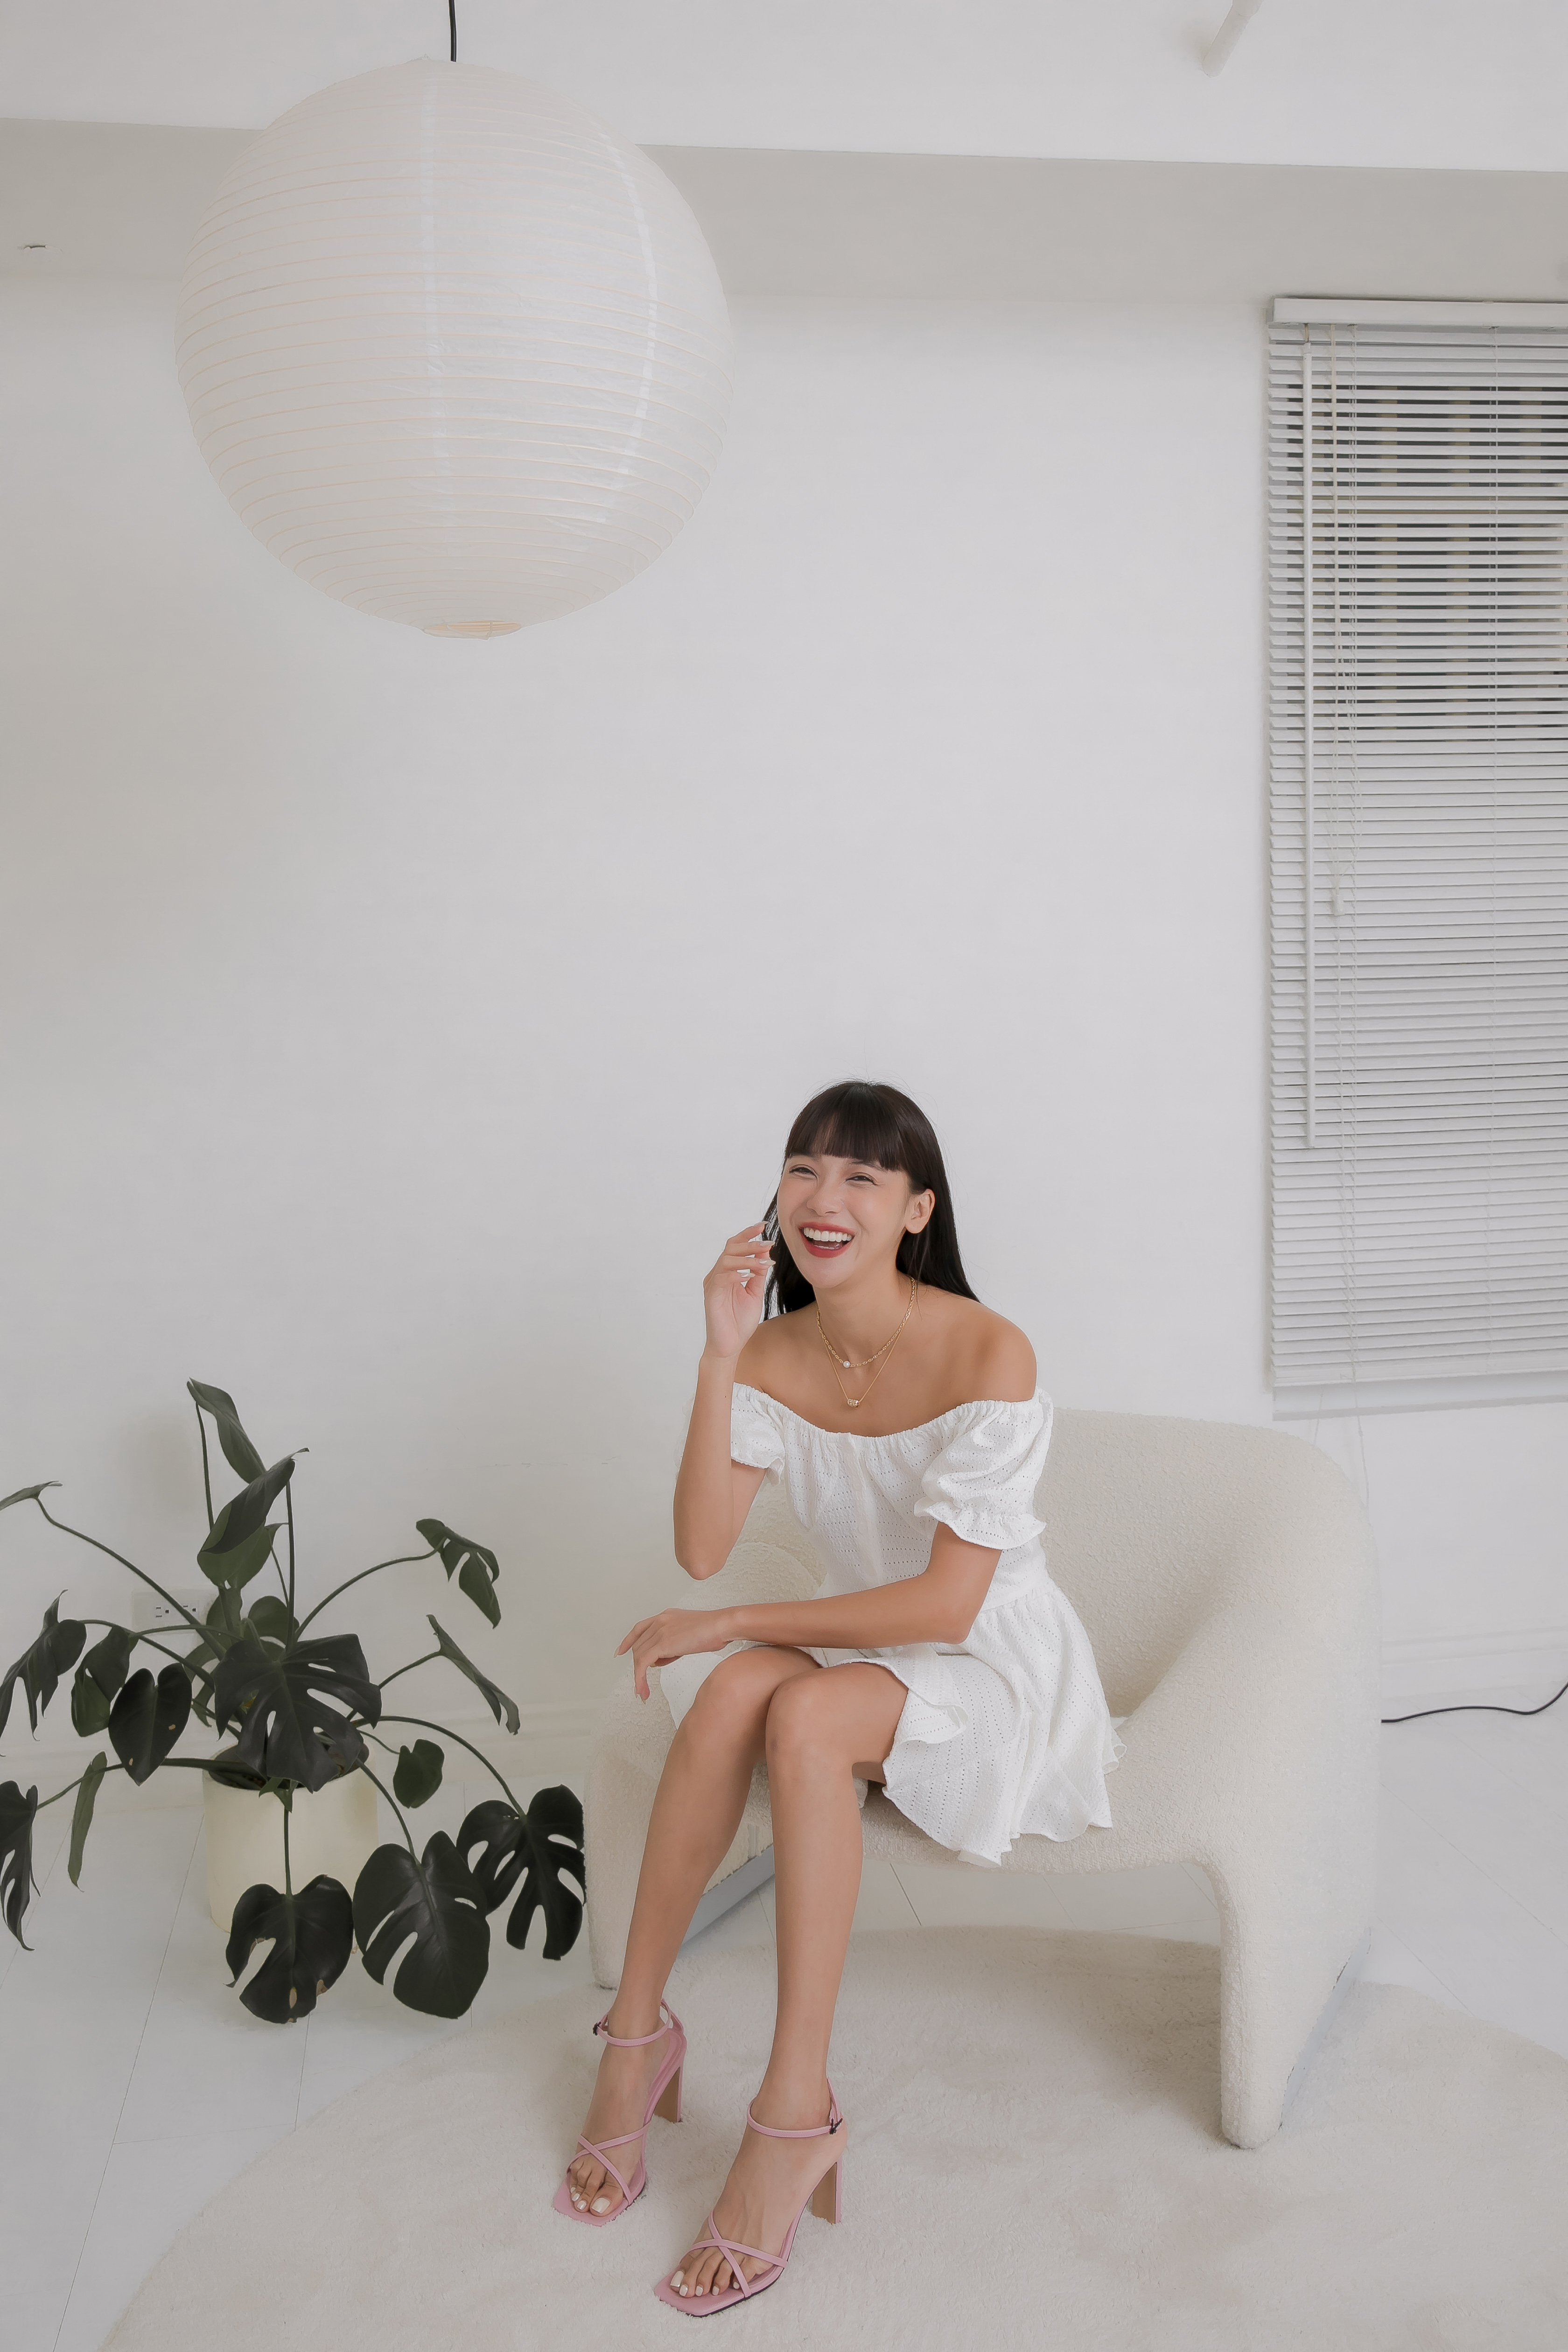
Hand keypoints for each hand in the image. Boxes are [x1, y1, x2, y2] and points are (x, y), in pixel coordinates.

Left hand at [617, 1607, 732, 1701]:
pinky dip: (640, 1679)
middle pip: (638, 1646)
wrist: (722, 1625)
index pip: (640, 1628)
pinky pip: (643, 1664)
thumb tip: (667, 1655)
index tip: (621, 1651)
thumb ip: (676, 1641)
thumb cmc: (714, 1630)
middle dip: (638, 1667)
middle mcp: (660, 1621)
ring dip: (639, 1677)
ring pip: (639, 1657)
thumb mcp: (690, 1633)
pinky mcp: (662, 1643)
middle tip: (641, 1684)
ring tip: (643, 1692)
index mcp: (666, 1616)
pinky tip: (643, 1690)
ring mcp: (660, 1631)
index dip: (628, 1641)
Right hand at [702, 1222, 772, 1361]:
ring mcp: (713, 1284)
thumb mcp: (754, 1293)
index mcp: (727, 1272)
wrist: (730, 1346)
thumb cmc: (740, 1321)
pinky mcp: (711, 1296)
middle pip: (730, 1248)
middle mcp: (717, 1275)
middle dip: (749, 1243)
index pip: (735, 1246)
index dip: (748, 1234)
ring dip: (747, 1258)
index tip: (764, 1226)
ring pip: (726, 1260)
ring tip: (764, 1261)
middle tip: (768, 1242)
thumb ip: (757, 1273)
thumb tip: (765, 1252)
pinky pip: (722, 1278)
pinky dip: (736, 1274)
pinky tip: (749, 1275)